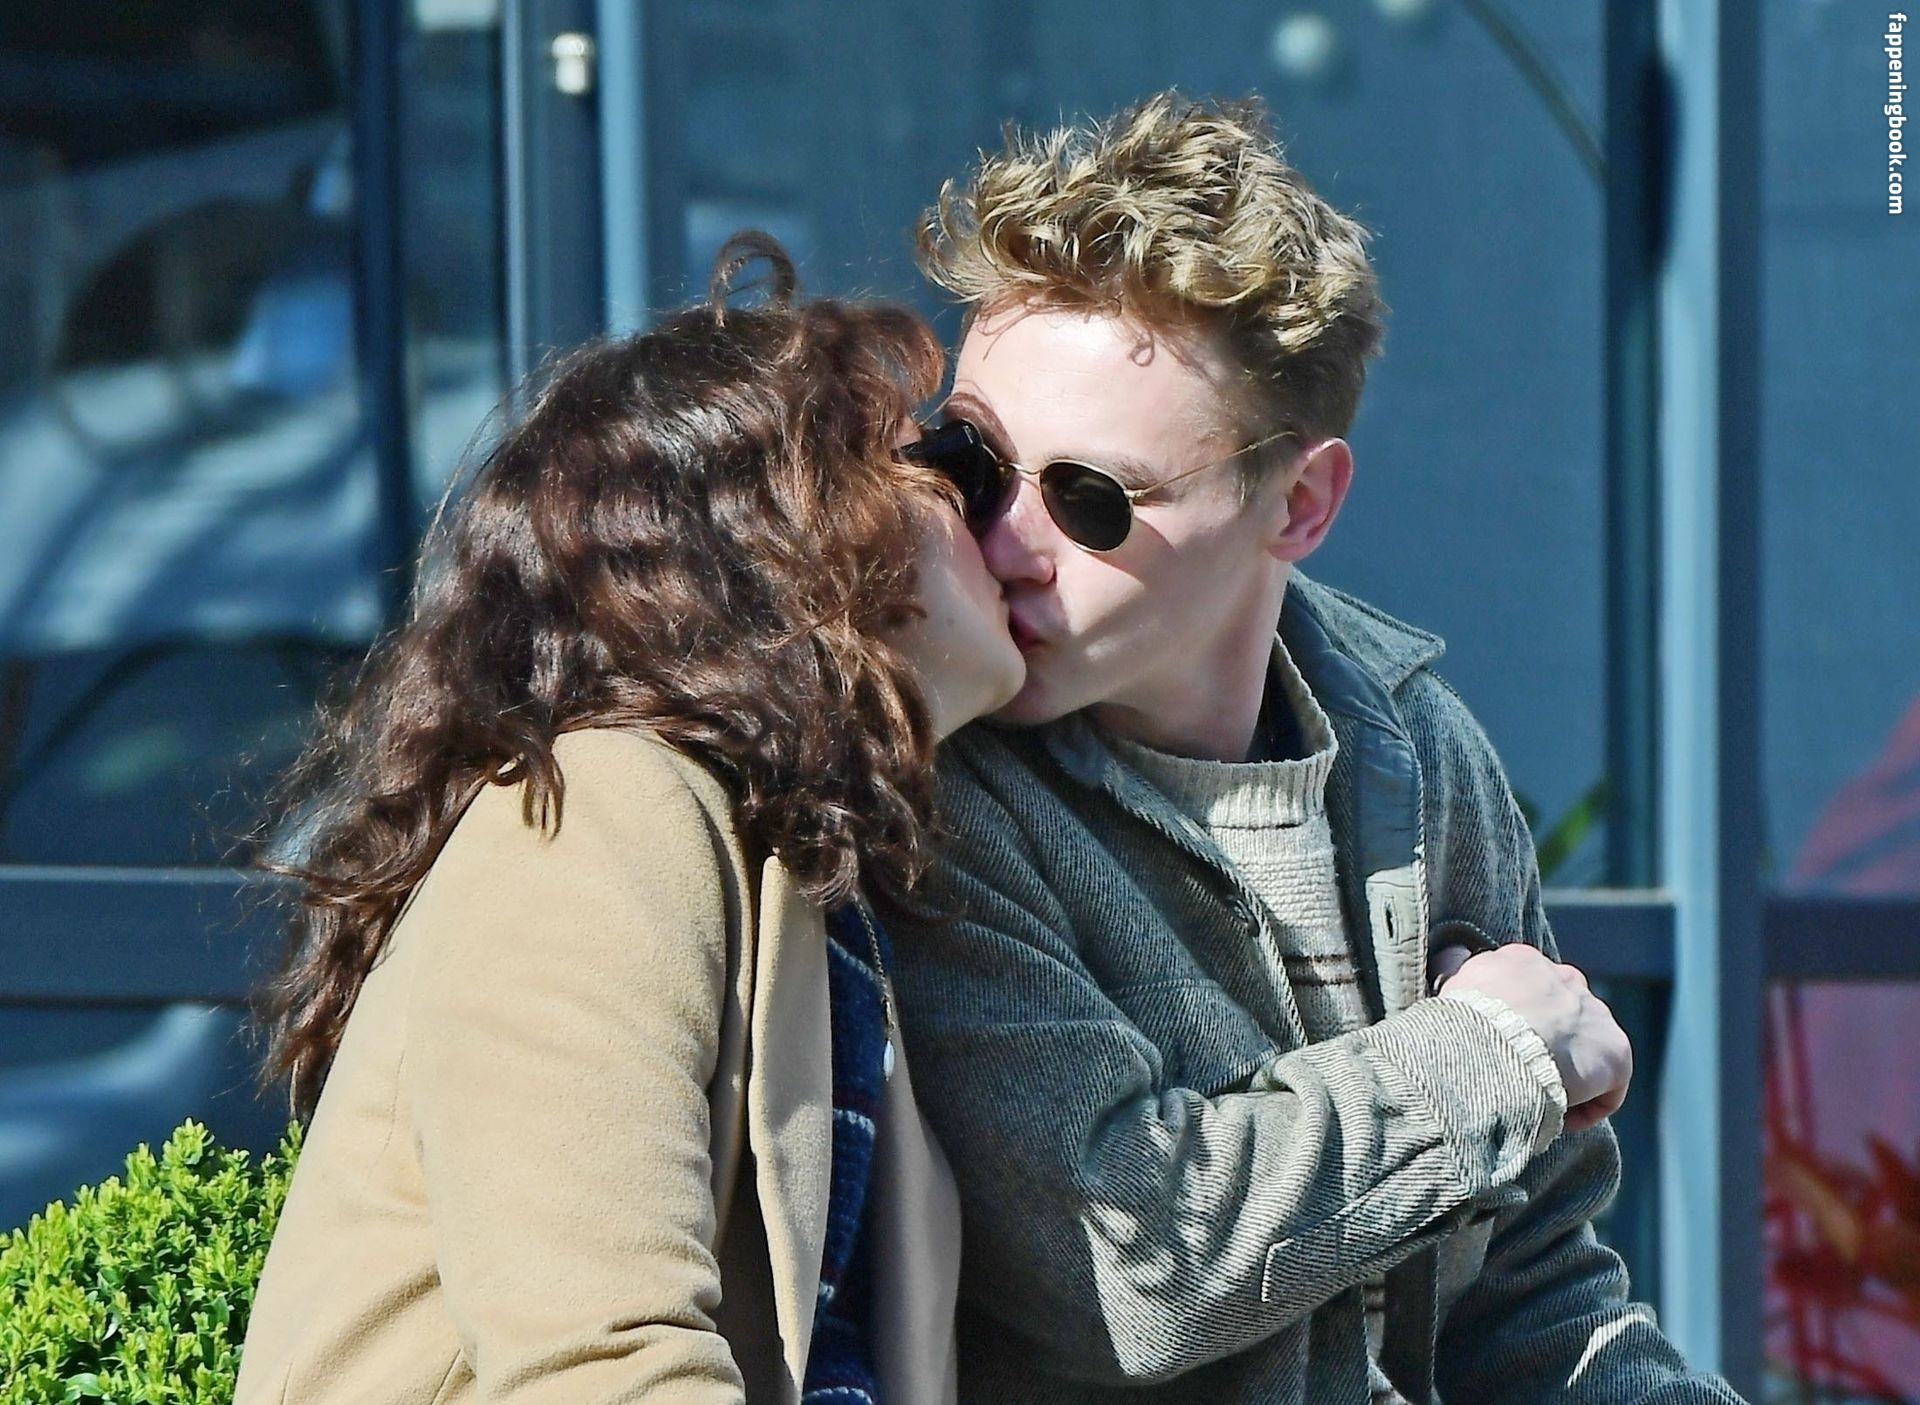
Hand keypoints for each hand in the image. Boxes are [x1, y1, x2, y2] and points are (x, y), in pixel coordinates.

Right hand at [1435, 944, 1631, 1131]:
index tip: (1498, 1050)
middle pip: (1562, 1014)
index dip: (1514, 1023)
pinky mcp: (1616, 1052)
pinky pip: (1605, 1087)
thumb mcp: (1451, 985)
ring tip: (1537, 1099)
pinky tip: (1557, 1117)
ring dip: (1566, 1074)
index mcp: (1523, 960)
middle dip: (1548, 1043)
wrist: (1491, 1049)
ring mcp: (1596, 1013)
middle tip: (1520, 1073)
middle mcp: (1565, 978)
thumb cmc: (1462, 1023)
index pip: (1526, 989)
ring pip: (1585, 1050)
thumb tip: (1454, 957)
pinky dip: (1584, 1107)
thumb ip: (1455, 969)